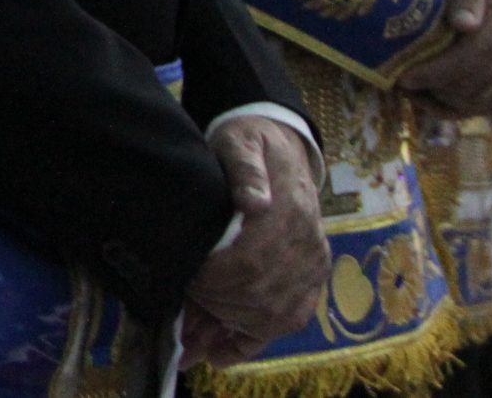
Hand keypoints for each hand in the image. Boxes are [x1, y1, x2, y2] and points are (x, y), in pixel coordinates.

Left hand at [179, 116, 326, 364]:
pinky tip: (224, 349)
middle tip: (180, 321)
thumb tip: (255, 202)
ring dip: (232, 331)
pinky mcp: (310, 272)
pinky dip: (258, 336)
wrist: (280, 142)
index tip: (185, 283)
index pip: (250, 262)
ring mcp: (311, 261)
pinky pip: (291, 316)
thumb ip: (245, 169)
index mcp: (289, 212)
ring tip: (193, 344)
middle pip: (260, 296)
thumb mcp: (240, 142)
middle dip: (216, 312)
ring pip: (274, 315)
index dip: (215, 280)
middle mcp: (306, 244)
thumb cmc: (249, 142)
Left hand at [398, 0, 491, 118]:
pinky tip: (430, 101)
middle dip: (434, 89)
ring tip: (411, 92)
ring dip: (444, 103)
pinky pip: (490, 107)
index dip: (437, 72)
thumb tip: (465, 24)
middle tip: (399, 85)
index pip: (473, 57)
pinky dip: (460, 110)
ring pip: (483, 103)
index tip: (404, 77)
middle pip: (475, 85)